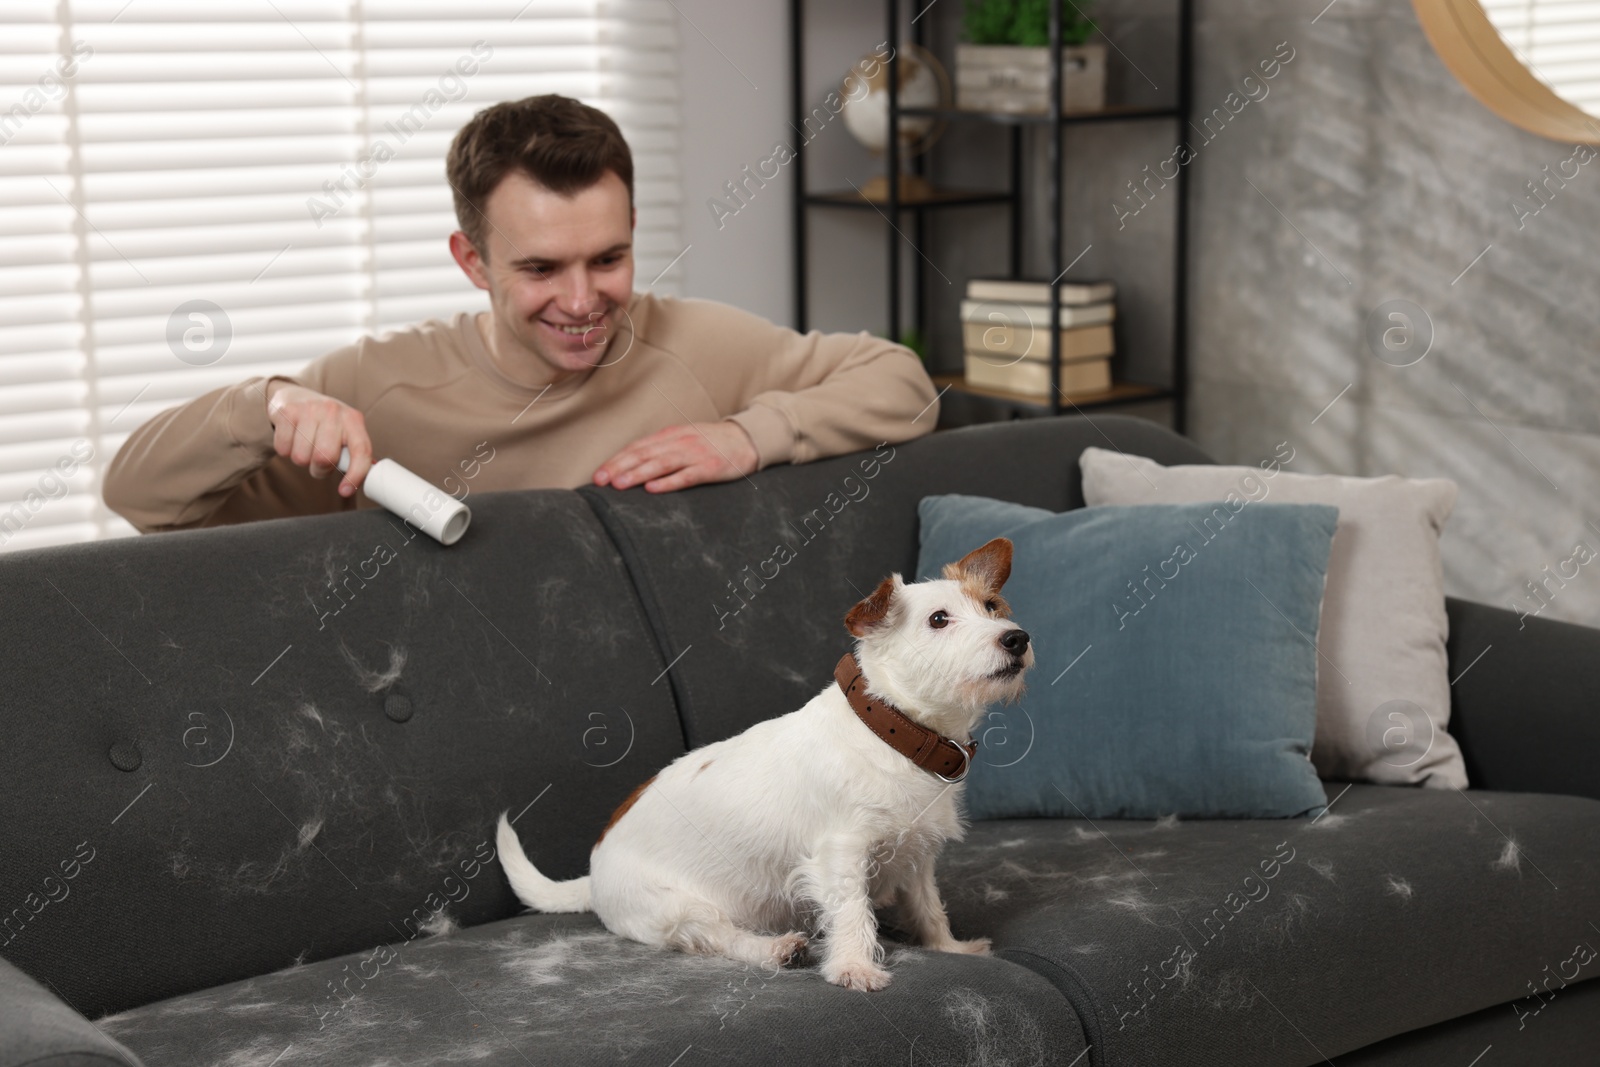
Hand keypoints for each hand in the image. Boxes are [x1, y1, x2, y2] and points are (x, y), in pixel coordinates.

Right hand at [264, 380, 371, 497]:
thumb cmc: (325, 423)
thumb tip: (364, 479)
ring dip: (301, 460)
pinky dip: (285, 451)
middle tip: (318, 462)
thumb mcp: (344, 431)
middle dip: (319, 469)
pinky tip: (292, 438)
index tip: (345, 491)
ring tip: (305, 445)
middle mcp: (333, 412)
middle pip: (325, 458)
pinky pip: (283, 449)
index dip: (356, 475)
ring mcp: (309, 409)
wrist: (295, 397)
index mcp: (353, 419)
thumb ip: (353, 453)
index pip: (361, 451)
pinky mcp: (287, 412)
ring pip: (302, 457)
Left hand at [592, 421, 758, 492]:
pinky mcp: (709, 468)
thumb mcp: (682, 439)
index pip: (637, 448)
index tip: (598, 475)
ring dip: (638, 474)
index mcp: (669, 436)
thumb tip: (630, 463)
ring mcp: (694, 455)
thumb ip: (659, 449)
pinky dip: (668, 483)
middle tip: (600, 480)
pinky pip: (686, 476)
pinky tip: (653, 489)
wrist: (745, 440)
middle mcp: (678, 443)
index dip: (616, 460)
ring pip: (661, 464)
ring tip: (620, 484)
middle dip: (619, 467)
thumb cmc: (709, 443)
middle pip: (644, 454)